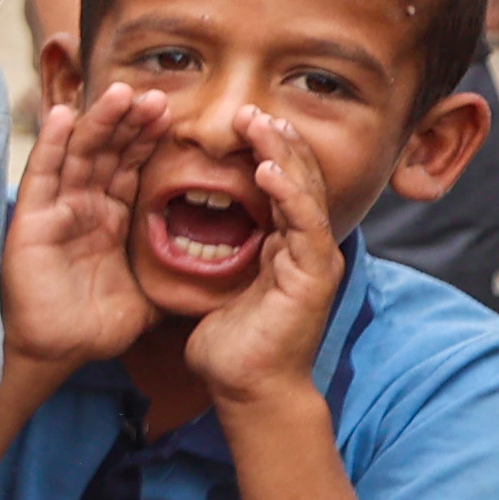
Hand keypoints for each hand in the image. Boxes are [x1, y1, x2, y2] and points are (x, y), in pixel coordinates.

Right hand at [0, 85, 167, 379]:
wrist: (61, 352)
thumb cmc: (97, 327)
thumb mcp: (150, 294)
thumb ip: (174, 277)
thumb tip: (217, 275)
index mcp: (109, 217)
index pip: (130, 166)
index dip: (148, 138)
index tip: (171, 112)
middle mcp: (82, 206)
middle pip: (108, 151)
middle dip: (130, 122)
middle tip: (156, 94)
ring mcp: (55, 209)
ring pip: (79, 154)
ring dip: (99, 122)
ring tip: (122, 92)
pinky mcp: (31, 220)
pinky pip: (43, 175)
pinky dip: (52, 144)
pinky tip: (63, 114)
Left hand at [178, 107, 347, 410]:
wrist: (247, 390)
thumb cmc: (230, 345)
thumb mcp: (218, 285)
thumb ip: (216, 253)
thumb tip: (184, 230)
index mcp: (286, 245)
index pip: (280, 184)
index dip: (263, 151)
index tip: (236, 123)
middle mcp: (306, 246)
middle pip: (297, 178)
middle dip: (274, 140)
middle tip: (248, 109)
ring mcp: (315, 259)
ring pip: (304, 191)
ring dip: (281, 154)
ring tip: (258, 122)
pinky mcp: (313, 276)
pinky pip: (305, 224)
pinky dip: (287, 193)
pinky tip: (267, 169)